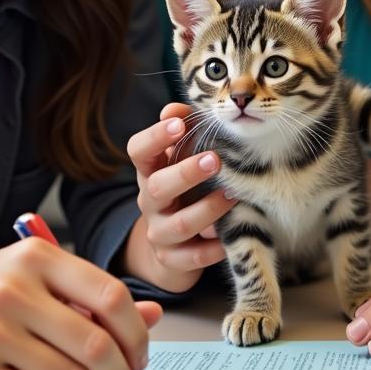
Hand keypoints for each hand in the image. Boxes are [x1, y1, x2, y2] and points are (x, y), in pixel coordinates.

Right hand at [124, 102, 236, 291]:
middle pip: (156, 187)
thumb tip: (174, 108)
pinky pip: (193, 257)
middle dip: (186, 173)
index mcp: (149, 171)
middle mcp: (148, 201)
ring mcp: (159, 233)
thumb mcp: (180, 159)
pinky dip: (213, 248)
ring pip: (179, 224)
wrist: (173, 244)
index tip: (179, 123)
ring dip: (207, 210)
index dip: (155, 137)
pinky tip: (231, 236)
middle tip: (215, 159)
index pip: (138, 150)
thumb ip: (182, 131)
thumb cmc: (184, 187)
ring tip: (233, 196)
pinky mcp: (173, 261)